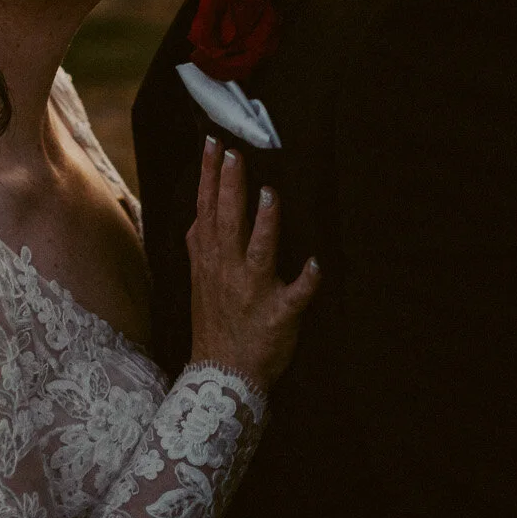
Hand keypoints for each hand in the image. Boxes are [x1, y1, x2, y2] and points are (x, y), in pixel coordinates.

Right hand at [186, 136, 320, 389]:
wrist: (223, 373)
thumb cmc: (216, 320)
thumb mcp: (200, 276)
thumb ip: (202, 241)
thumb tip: (202, 207)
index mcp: (210, 257)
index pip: (207, 208)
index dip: (209, 175)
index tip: (214, 143)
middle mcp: (228, 269)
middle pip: (228, 221)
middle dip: (231, 187)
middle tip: (236, 153)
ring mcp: (252, 292)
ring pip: (258, 253)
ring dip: (266, 225)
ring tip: (270, 195)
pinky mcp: (277, 315)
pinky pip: (294, 298)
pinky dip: (305, 282)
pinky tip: (316, 265)